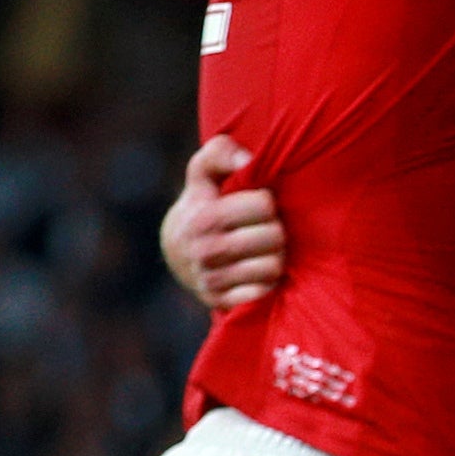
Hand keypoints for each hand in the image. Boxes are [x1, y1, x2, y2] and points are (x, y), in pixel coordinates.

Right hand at [160, 136, 285, 312]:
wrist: (177, 254)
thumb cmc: (202, 205)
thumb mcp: (202, 174)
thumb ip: (219, 153)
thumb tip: (247, 160)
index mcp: (205, 216)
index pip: (263, 204)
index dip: (267, 202)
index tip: (259, 205)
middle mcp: (206, 250)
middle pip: (274, 236)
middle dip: (276, 229)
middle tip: (268, 229)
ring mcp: (213, 279)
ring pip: (273, 267)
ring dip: (277, 256)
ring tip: (267, 250)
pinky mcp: (220, 302)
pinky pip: (263, 293)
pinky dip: (268, 282)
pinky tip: (260, 273)